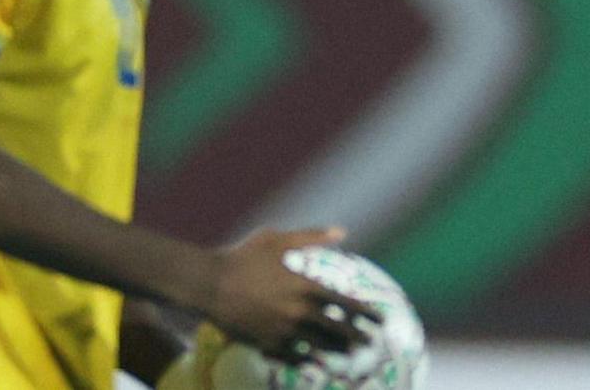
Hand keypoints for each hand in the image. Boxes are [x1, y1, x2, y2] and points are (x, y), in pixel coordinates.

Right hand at [200, 227, 381, 360]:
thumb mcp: (275, 240)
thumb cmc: (242, 257)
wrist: (209, 283)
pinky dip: (307, 358)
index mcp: (306, 286)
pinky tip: (312, 358)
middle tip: (370, 341)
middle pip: (339, 330)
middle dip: (359, 337)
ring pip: (321, 346)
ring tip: (348, 351)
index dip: (367, 313)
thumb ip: (310, 236)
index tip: (380, 319)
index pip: (347, 304)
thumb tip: (341, 231)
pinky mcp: (270, 343)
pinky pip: (296, 356)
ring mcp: (286, 330)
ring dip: (338, 349)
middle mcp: (301, 312)